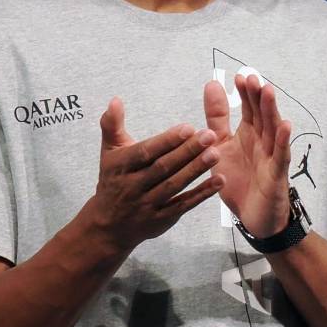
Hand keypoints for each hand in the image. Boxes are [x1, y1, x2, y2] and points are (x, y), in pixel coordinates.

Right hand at [86, 97, 221, 248]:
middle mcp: (133, 186)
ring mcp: (147, 204)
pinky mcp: (162, 219)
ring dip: (196, 170)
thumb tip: (115, 100)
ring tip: (216, 154)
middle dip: (187, 152)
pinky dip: (201, 194)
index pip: (145, 152)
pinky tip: (219, 181)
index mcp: (120, 167)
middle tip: (210, 135)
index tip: (188, 128)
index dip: (167, 141)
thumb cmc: (112, 181)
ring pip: (174, 186)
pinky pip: (183, 205)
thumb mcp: (109, 153)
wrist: (107, 226)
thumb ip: (112, 125)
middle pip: (163, 168)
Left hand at [203, 74, 293, 237]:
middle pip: (261, 115)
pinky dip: (282, 140)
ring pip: (272, 130)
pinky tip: (284, 126)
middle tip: (252, 78)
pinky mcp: (276, 173)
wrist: (253, 217)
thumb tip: (212, 85)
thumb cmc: (241, 181)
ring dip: (271, 111)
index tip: (238, 77)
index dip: (244, 94)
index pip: (248, 109)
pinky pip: (280, 155)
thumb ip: (217, 118)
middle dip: (257, 96)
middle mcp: (262, 141)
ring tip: (268, 92)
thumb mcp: (221, 146)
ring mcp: (271, 156)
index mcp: (249, 134)